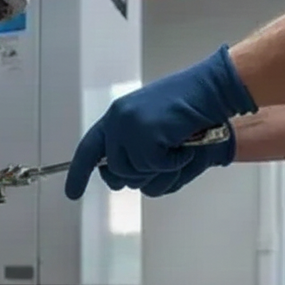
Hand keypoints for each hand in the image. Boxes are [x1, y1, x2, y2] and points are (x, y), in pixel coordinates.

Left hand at [64, 45, 256, 199]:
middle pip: (116, 172)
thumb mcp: (152, 127)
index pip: (89, 149)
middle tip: (163, 160)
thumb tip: (118, 177)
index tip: (72, 193)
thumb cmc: (190, 110)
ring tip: (176, 146)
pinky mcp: (144, 134)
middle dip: (140, 174)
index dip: (79, 174)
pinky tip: (183, 145)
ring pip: (133, 173)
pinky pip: (153, 168)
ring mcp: (128, 126)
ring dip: (160, 168)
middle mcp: (117, 120)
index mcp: (117, 116)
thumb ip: (131, 149)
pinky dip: (173, 164)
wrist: (212, 90)